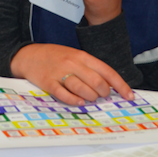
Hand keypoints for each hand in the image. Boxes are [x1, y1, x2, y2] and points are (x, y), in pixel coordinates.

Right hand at [11, 43, 132, 104]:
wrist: (28, 55)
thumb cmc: (54, 57)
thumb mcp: (74, 56)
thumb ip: (90, 68)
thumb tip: (109, 85)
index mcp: (82, 56)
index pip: (107, 71)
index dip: (120, 85)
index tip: (129, 96)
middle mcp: (73, 63)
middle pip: (97, 81)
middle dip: (103, 93)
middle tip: (101, 96)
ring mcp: (60, 73)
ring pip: (82, 89)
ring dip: (90, 98)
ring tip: (90, 99)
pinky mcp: (49, 82)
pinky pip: (64, 94)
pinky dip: (74, 100)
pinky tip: (79, 102)